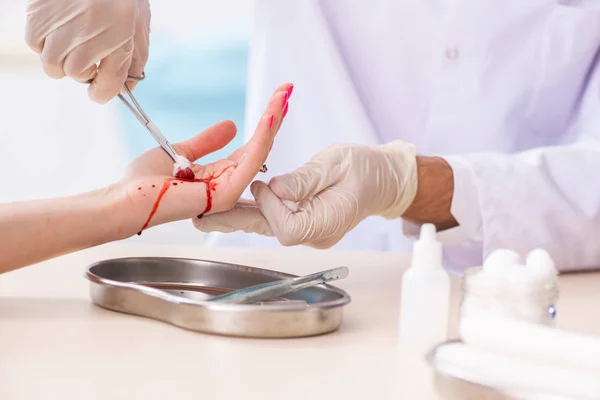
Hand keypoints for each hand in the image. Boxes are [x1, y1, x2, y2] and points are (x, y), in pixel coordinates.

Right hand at [25, 0, 150, 102]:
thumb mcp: (140, 27)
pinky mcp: (38, 9)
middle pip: (75, 74)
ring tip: (72, 44)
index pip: (107, 83)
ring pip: (52, 63)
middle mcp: (89, 26)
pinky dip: (44, 43)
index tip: (100, 92)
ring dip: (61, 60)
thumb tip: (125, 90)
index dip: (103, 93)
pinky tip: (58, 30)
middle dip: (83, 72)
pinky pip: (34, 43)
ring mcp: (61, 17)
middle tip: (89, 59)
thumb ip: (135, 61)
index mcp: (120, 32)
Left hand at [114, 83, 292, 236]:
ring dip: (272, 122)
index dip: (264, 124)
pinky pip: (250, 161)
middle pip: (259, 148)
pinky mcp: (227, 194)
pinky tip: (270, 117)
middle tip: (286, 89)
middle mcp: (228, 185)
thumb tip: (232, 125)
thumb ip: (207, 141)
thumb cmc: (146, 182)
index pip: (249, 148)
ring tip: (282, 96)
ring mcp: (230, 192)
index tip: (276, 98)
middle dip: (274, 117)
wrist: (127, 198)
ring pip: (259, 152)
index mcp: (219, 177)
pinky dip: (262, 137)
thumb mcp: (182, 151)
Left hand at [194, 141, 418, 247]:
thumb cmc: (366, 168)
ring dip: (236, 217)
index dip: (271, 207)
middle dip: (234, 221)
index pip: (287, 227)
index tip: (263, 184)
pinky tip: (230, 204)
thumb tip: (274, 188)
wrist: (382, 179)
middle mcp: (314, 234)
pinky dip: (252, 210)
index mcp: (326, 223)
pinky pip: (272, 218)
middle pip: (267, 231)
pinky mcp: (302, 220)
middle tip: (200, 218)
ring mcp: (308, 230)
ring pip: (266, 225)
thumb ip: (305, 179)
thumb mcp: (336, 164)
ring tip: (204, 213)